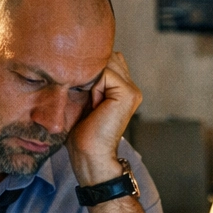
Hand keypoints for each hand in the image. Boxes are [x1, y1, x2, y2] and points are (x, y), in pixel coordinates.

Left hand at [69, 52, 142, 185]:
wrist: (90, 154)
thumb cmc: (82, 133)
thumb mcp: (84, 98)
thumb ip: (90, 79)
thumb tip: (80, 59)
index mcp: (123, 88)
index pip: (106, 60)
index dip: (89, 69)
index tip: (80, 90)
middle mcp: (132, 87)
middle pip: (107, 58)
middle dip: (90, 71)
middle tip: (85, 97)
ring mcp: (132, 90)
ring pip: (106, 63)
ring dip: (91, 79)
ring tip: (90, 101)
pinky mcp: (128, 93)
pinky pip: (105, 73)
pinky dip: (93, 86)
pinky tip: (93, 104)